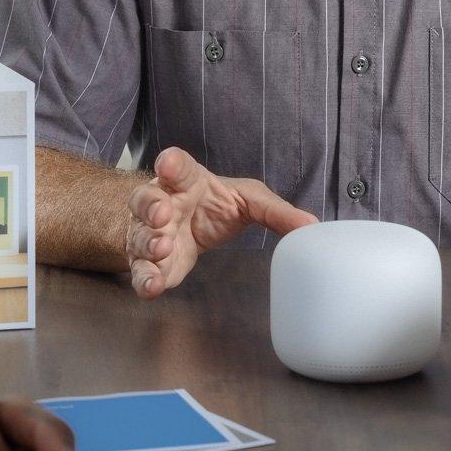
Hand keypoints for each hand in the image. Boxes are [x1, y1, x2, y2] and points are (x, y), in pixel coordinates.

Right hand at [126, 145, 317, 298]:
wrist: (189, 223)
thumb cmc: (216, 203)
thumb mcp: (250, 200)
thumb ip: (276, 212)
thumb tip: (311, 227)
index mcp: (186, 180)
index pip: (178, 167)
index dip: (172, 164)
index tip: (169, 163)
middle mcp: (162, 203)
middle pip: (146, 199)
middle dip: (151, 205)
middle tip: (163, 214)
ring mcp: (150, 233)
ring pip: (139, 235)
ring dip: (148, 242)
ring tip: (163, 248)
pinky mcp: (150, 262)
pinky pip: (141, 270)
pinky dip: (144, 279)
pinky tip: (153, 286)